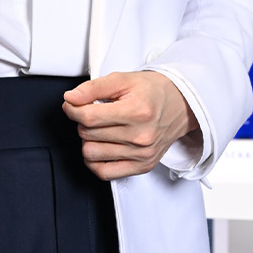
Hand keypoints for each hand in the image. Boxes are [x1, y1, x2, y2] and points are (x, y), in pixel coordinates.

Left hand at [63, 71, 200, 180]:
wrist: (181, 104)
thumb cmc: (153, 91)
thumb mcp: (123, 79)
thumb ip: (93, 88)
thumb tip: (70, 98)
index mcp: (137, 111)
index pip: (89, 117)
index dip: (72, 109)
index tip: (71, 104)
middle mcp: (141, 136)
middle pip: (88, 134)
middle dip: (82, 121)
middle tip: (92, 112)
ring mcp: (142, 154)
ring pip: (91, 153)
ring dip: (88, 139)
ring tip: (99, 128)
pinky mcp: (142, 166)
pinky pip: (104, 173)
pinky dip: (95, 161)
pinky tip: (100, 146)